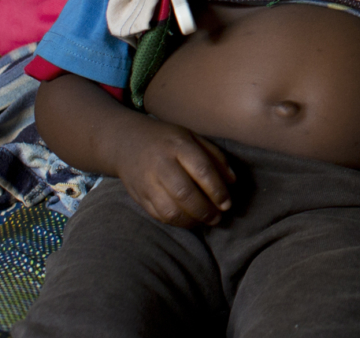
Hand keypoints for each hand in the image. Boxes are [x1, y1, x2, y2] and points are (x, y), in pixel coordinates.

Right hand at [112, 121, 236, 226]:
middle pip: (184, 193)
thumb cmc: (167, 140)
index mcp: (178, 145)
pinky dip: (176, 222)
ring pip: (170, 210)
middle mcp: (160, 164)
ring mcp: (146, 182)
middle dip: (205, 210)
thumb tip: (232, 182)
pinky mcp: (138, 197)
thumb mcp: (193, 137)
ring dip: (191, 221)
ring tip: (205, 221)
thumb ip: (215, 157)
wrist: (126, 142)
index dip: (217, 190)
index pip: (201, 170)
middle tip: (218, 217)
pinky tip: (188, 220)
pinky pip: (158, 216)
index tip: (227, 204)